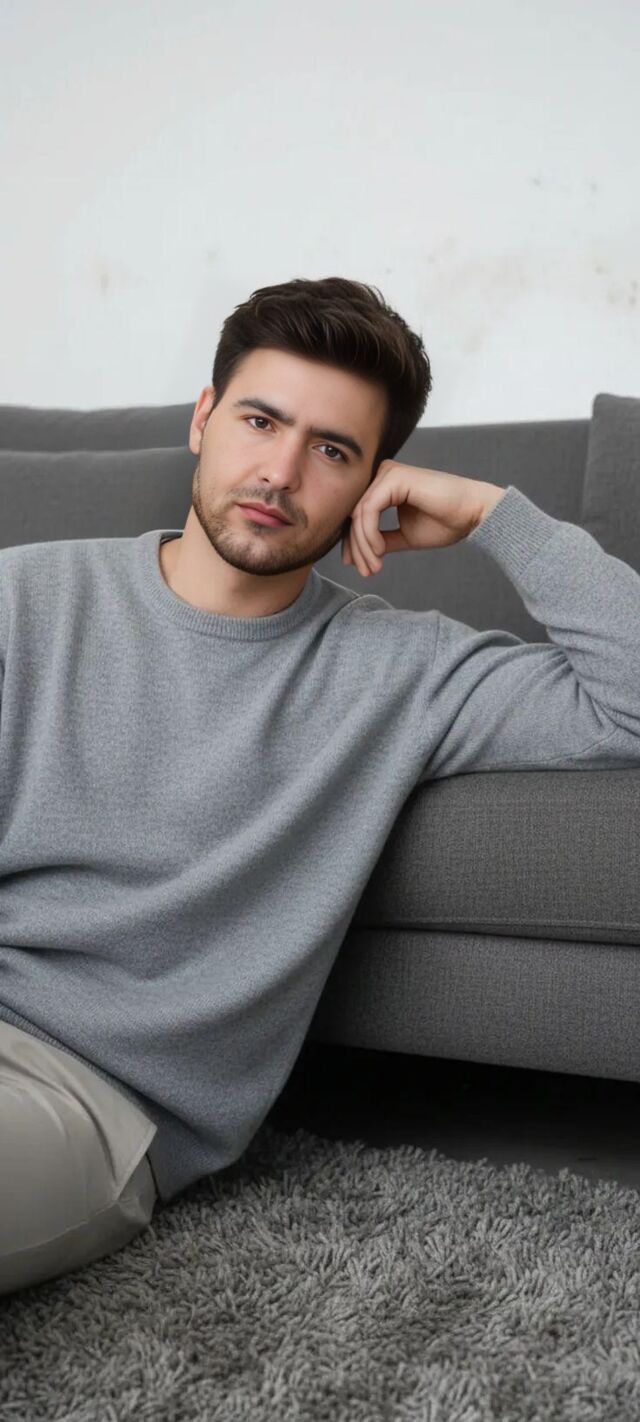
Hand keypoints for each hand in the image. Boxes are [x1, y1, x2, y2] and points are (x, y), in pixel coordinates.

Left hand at [343, 460, 504, 576]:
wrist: (473, 514)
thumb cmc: (446, 522)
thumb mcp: (405, 536)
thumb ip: (381, 541)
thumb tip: (353, 557)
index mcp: (385, 486)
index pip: (359, 515)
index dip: (355, 544)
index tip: (361, 568)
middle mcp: (384, 475)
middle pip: (355, 514)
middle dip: (357, 547)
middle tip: (365, 571)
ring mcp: (388, 473)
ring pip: (360, 513)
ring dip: (364, 545)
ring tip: (374, 565)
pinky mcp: (394, 477)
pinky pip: (370, 509)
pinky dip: (370, 533)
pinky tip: (379, 550)